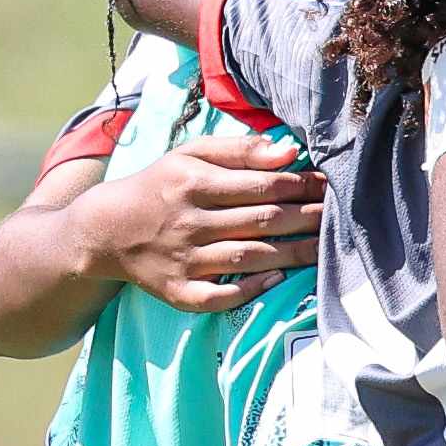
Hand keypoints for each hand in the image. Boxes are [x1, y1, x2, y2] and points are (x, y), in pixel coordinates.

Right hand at [72, 132, 319, 309]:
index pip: (261, 185)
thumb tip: (288, 151)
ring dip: (293, 254)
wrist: (104, 230)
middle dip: (307, 218)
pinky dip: (250, 289)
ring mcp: (182, 260)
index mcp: (192, 183)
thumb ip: (239, 150)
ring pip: (248, 257)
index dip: (301, 185)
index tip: (330, 184)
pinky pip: (220, 296)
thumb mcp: (190, 155)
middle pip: (261, 221)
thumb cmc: (160, 185)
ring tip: (326, 248)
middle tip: (341, 216)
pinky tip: (278, 278)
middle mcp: (188, 222)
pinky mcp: (177, 291)